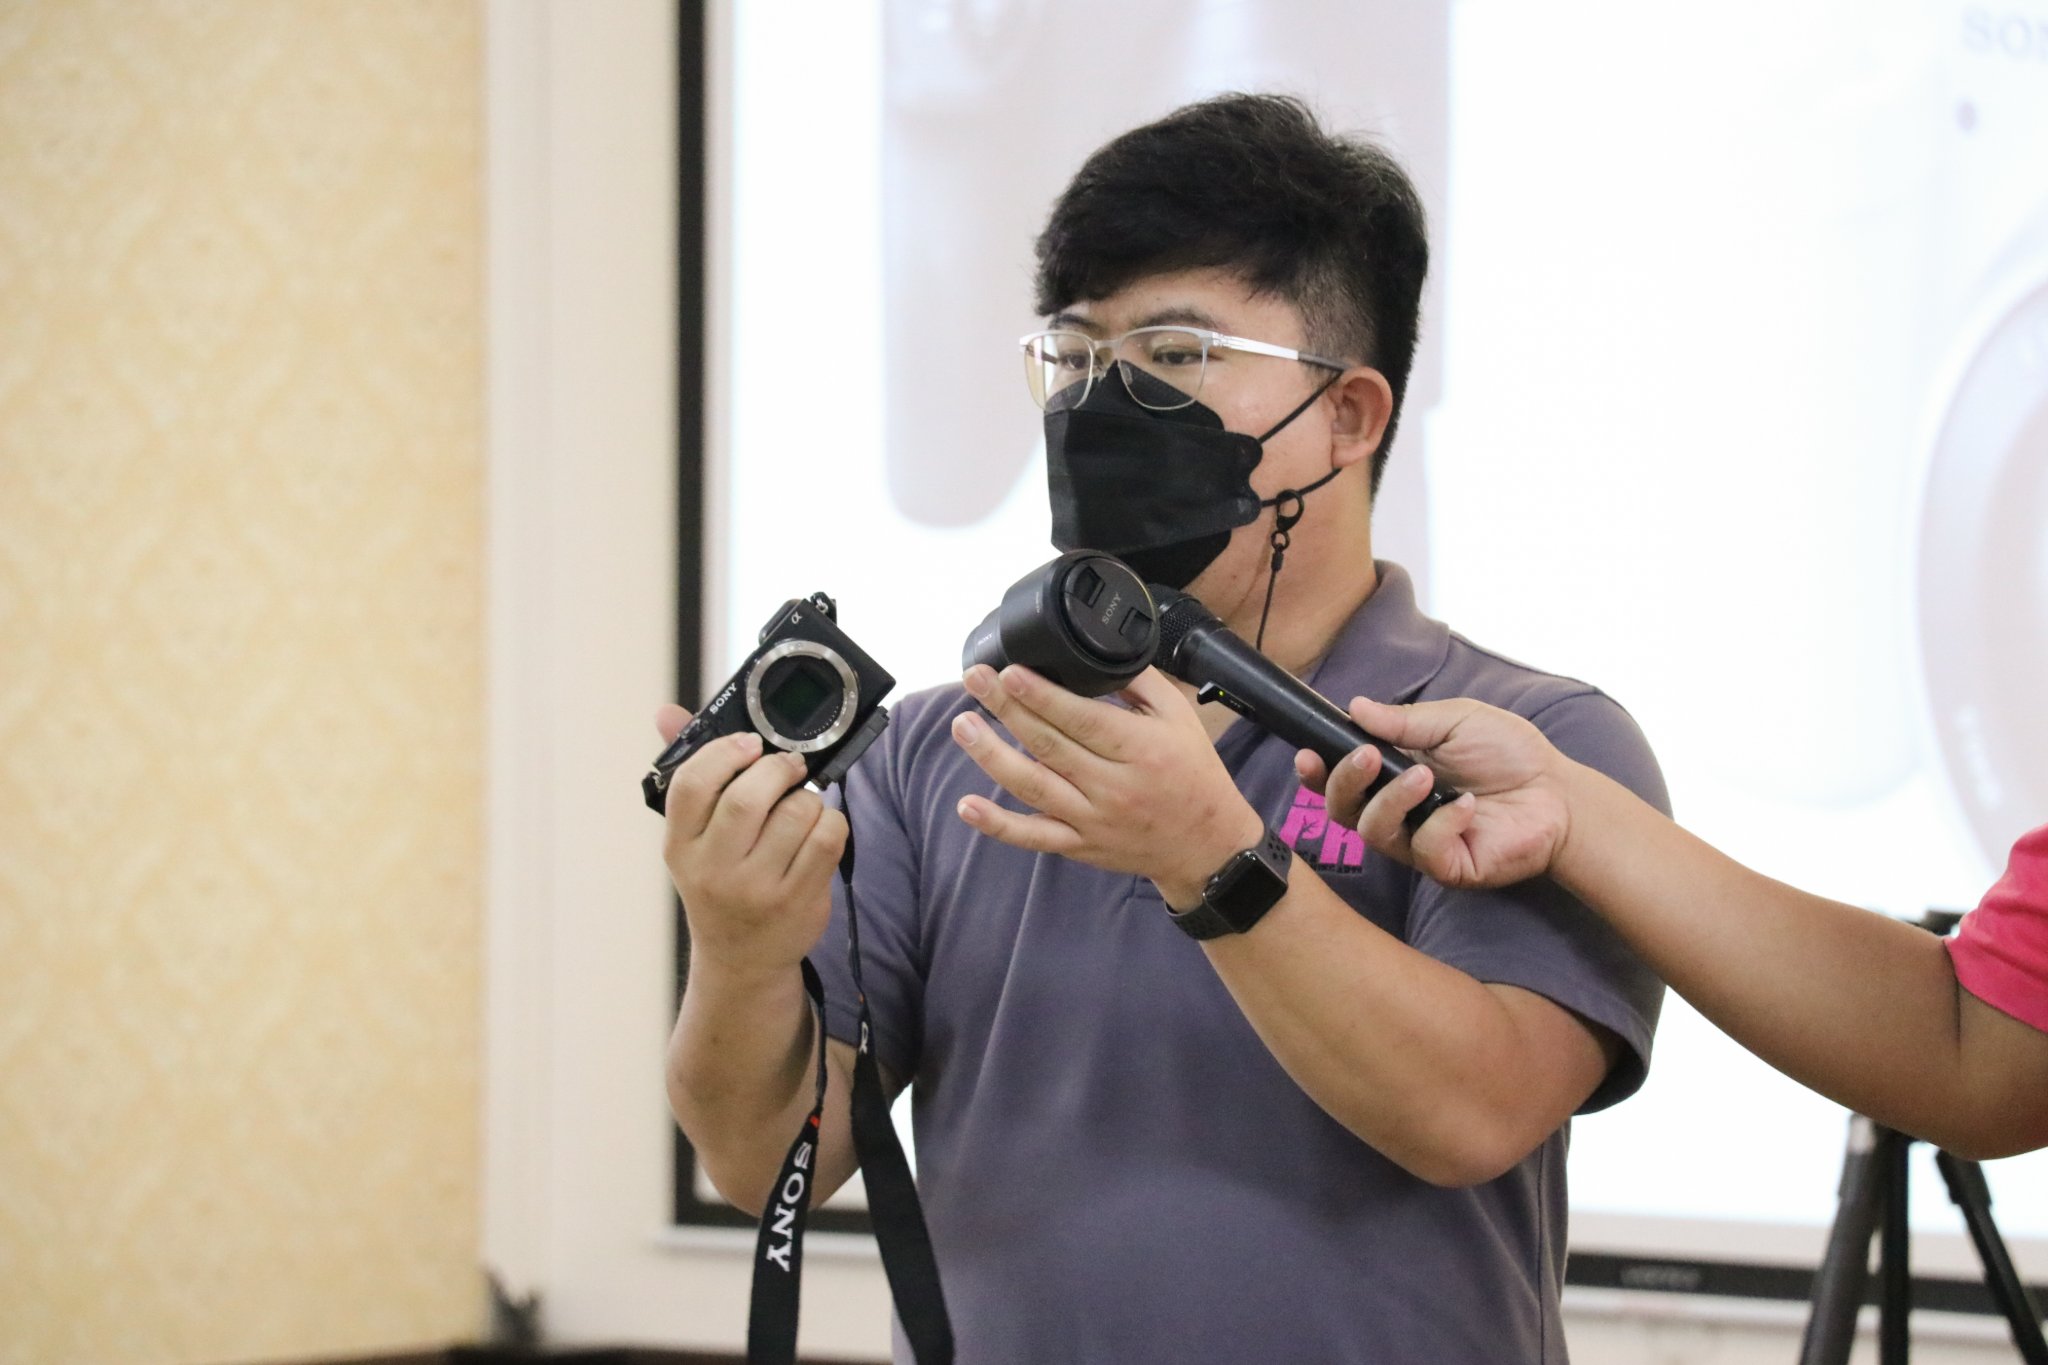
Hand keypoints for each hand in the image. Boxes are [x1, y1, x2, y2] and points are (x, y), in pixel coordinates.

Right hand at [655, 704, 847, 975]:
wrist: (741, 960)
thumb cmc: (720, 882)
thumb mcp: (694, 839)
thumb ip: (691, 773)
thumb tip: (666, 712)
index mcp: (681, 847)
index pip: (690, 786)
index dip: (723, 753)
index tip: (749, 743)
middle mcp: (714, 871)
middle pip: (747, 798)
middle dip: (777, 769)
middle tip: (789, 765)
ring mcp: (757, 889)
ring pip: (796, 813)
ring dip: (807, 797)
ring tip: (800, 806)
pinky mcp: (799, 901)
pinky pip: (828, 838)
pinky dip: (832, 820)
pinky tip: (819, 828)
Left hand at [949, 665, 1262, 906]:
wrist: (1206, 845)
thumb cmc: (1193, 773)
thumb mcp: (1180, 718)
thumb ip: (1140, 682)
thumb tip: (1095, 651)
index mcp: (1141, 749)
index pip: (1083, 719)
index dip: (1042, 696)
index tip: (1009, 672)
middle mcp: (1114, 786)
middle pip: (1049, 745)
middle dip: (1006, 710)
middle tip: (974, 679)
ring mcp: (1092, 819)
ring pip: (1033, 786)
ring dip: (992, 755)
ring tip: (963, 725)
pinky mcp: (1079, 845)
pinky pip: (1033, 837)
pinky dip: (998, 824)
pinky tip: (968, 806)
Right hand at [1293, 697, 1571, 889]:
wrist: (1559, 793)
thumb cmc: (1510, 754)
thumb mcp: (1456, 721)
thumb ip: (1404, 721)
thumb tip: (1355, 707)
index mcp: (1394, 775)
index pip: (1341, 780)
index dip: (1317, 772)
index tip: (1307, 754)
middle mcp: (1399, 812)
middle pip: (1343, 810)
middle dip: (1345, 782)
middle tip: (1366, 757)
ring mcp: (1419, 842)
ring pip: (1374, 832)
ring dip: (1392, 800)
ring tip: (1426, 778)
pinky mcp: (1446, 867)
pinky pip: (1422, 850)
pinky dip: (1441, 823)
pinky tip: (1468, 806)